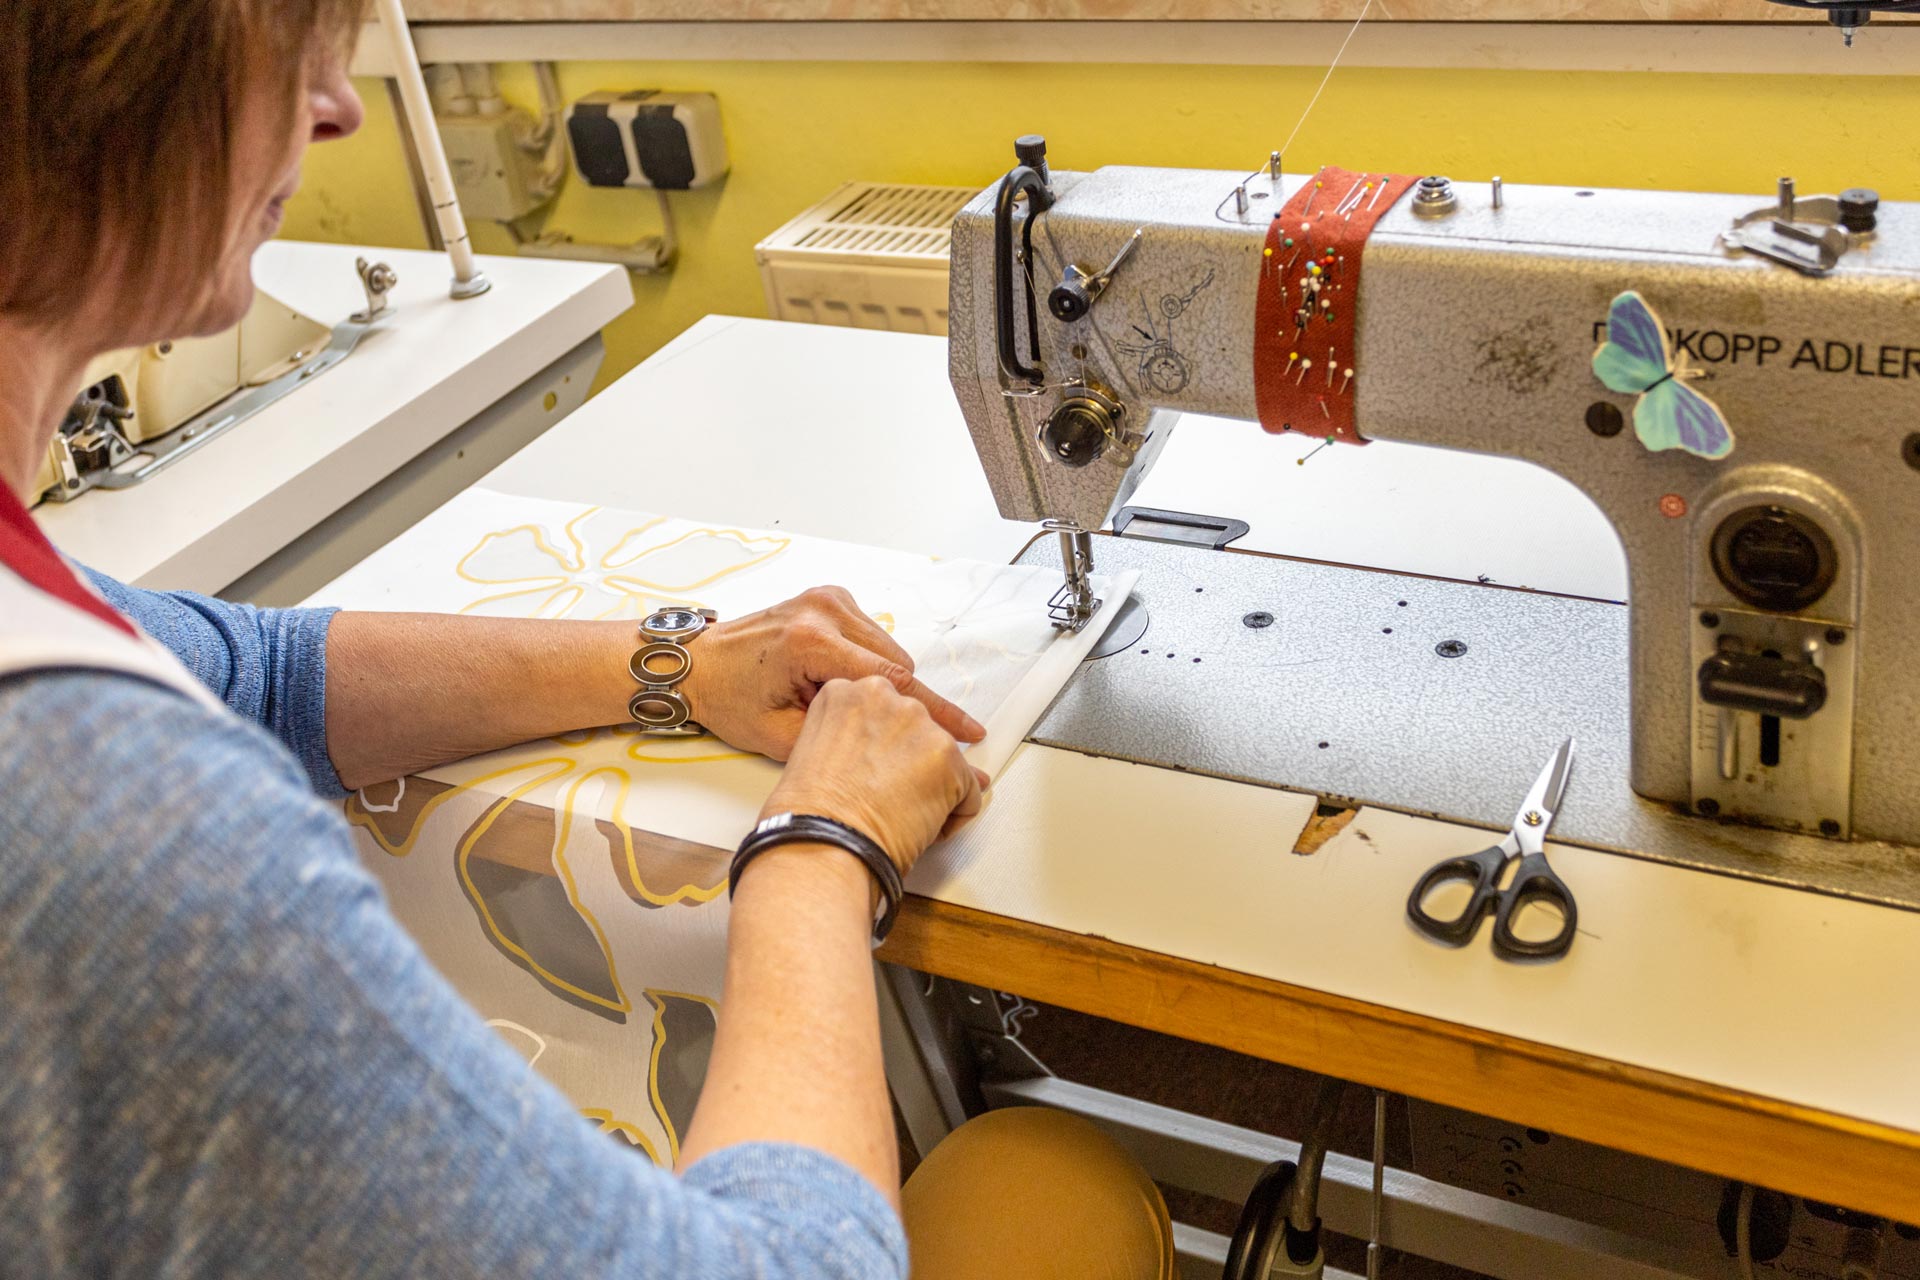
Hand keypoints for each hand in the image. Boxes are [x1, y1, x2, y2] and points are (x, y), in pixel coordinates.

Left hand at [679, 586, 984, 760]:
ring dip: (878, 681)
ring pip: (888, 650)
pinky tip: (834, 679)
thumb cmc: (728, 699)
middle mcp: (825, 610)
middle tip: (874, 731)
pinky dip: (867, 662)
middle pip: (897, 663)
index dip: (933, 712)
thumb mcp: (780, 737)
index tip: (966, 731)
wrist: (697, 665)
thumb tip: (890, 749)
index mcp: (811, 642)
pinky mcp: (830, 598)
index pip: (894, 680)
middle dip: (897, 702)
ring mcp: (829, 599)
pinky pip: (872, 637)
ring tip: (835, 700)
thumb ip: (841, 737)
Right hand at [758, 676, 989, 877]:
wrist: (823, 844)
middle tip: (892, 799)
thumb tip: (880, 756)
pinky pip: (969, 793)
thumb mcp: (815, 752)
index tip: (881, 771)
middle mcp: (885, 697)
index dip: (886, 750)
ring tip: (902, 817)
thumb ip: (849, 737)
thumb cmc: (811, 815)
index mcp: (846, 692)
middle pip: (920, 732)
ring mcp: (919, 723)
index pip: (887, 712)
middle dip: (914, 766)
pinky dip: (954, 816)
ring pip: (948, 761)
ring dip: (934, 790)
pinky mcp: (947, 755)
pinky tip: (923, 829)